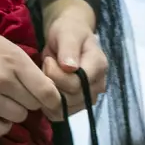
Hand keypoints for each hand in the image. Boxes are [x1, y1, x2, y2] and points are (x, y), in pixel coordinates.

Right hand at [0, 28, 62, 136]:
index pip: (46, 91)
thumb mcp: (0, 44)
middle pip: (33, 105)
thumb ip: (23, 63)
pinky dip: (0, 122)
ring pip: (18, 117)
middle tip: (15, 92)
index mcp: (12, 60)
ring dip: (13, 110)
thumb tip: (45, 86)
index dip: (54, 101)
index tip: (54, 105)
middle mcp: (2, 80)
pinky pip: (0, 129)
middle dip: (28, 100)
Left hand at [42, 0, 108, 117]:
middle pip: (71, 98)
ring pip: (65, 109)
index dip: (57, 75)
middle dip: (52, 83)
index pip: (78, 83)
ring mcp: (89, 97)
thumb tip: (70, 68)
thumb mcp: (67, 33)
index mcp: (98, 65)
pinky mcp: (78, 106)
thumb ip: (69, 48)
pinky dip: (48, 105)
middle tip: (46, 66)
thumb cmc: (68, 31)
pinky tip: (46, 88)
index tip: (48, 60)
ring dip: (49, 94)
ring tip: (47, 75)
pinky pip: (61, 114)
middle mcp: (98, 85)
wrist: (68, 37)